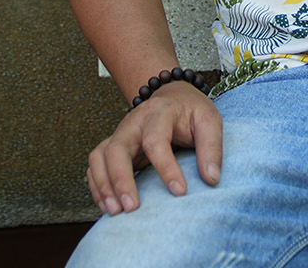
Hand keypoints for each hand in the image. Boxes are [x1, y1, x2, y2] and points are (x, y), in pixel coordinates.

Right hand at [86, 81, 221, 214]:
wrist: (173, 96)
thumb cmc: (191, 111)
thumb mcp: (209, 121)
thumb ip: (212, 148)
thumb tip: (211, 179)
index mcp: (159, 112)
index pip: (156, 140)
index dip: (166, 168)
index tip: (180, 192)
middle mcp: (134, 122)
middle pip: (117, 148)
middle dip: (121, 179)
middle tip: (132, 208)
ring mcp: (120, 133)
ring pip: (99, 156)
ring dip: (103, 185)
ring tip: (115, 212)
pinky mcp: (113, 146)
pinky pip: (95, 166)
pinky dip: (97, 186)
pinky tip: (108, 206)